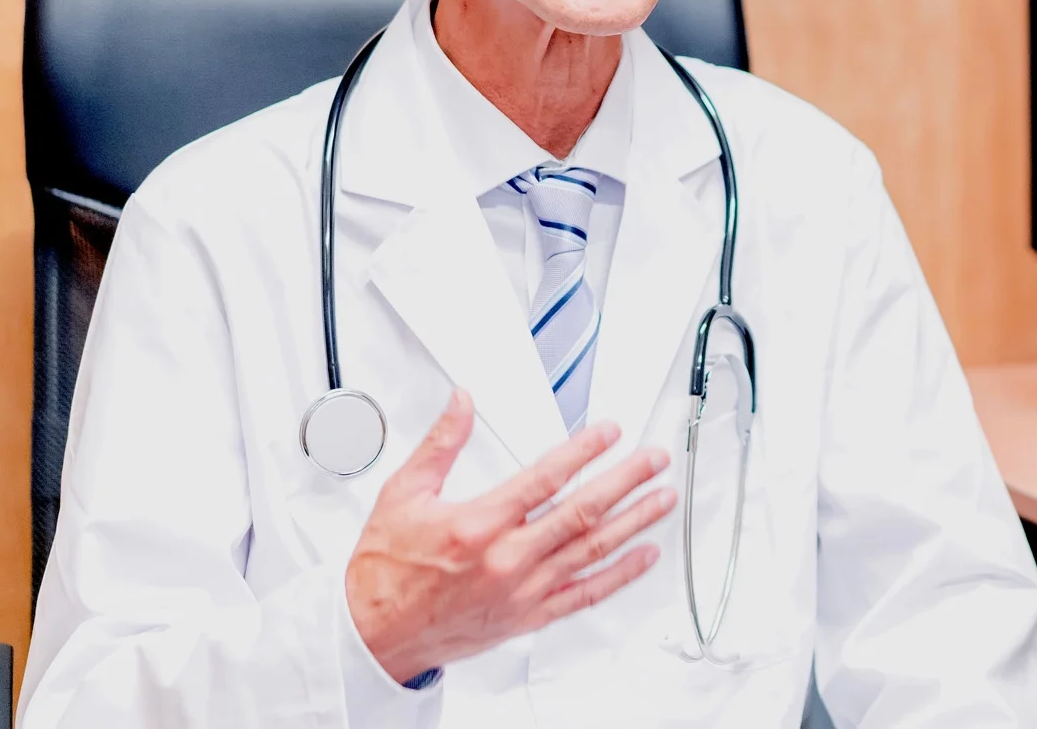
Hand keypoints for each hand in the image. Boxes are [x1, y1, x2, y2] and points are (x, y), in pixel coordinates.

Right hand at [345, 389, 677, 683]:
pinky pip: (586, 594)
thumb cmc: (386, 570)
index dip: (583, 451)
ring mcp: (523, 590)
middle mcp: (507, 558)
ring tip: (663, 498)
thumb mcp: (403, 495)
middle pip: (581, 511)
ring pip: (592, 550)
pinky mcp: (528, 616)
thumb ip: (440, 445)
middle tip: (653, 460)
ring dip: (634, 521)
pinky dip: (620, 575)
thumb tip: (461, 403)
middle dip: (625, 480)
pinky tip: (644, 556)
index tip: (609, 432)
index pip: (545, 477)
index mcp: (478, 524)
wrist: (374, 635)